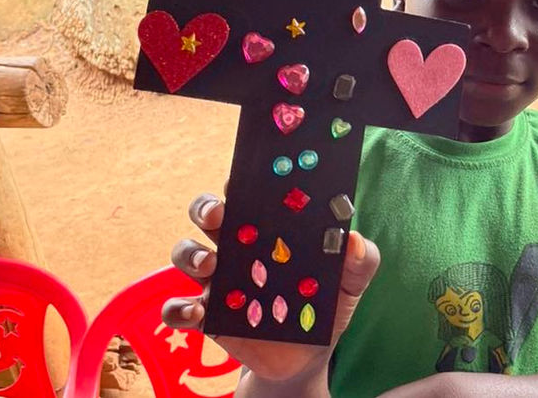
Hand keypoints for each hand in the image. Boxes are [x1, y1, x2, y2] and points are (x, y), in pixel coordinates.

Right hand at [161, 192, 379, 384]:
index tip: (243, 177)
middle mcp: (237, 249)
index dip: (242, 181)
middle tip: (219, 214)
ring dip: (191, 253)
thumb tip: (354, 239)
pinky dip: (180, 308)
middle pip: (209, 215)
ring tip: (209, 263)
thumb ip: (360, 262)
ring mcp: (217, 282)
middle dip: (207, 207)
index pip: (250, 196)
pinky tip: (199, 311)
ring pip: (187, 253)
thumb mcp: (349, 285)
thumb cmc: (324, 310)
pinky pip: (177, 308)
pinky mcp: (206, 317)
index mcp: (269, 232)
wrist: (307, 360)